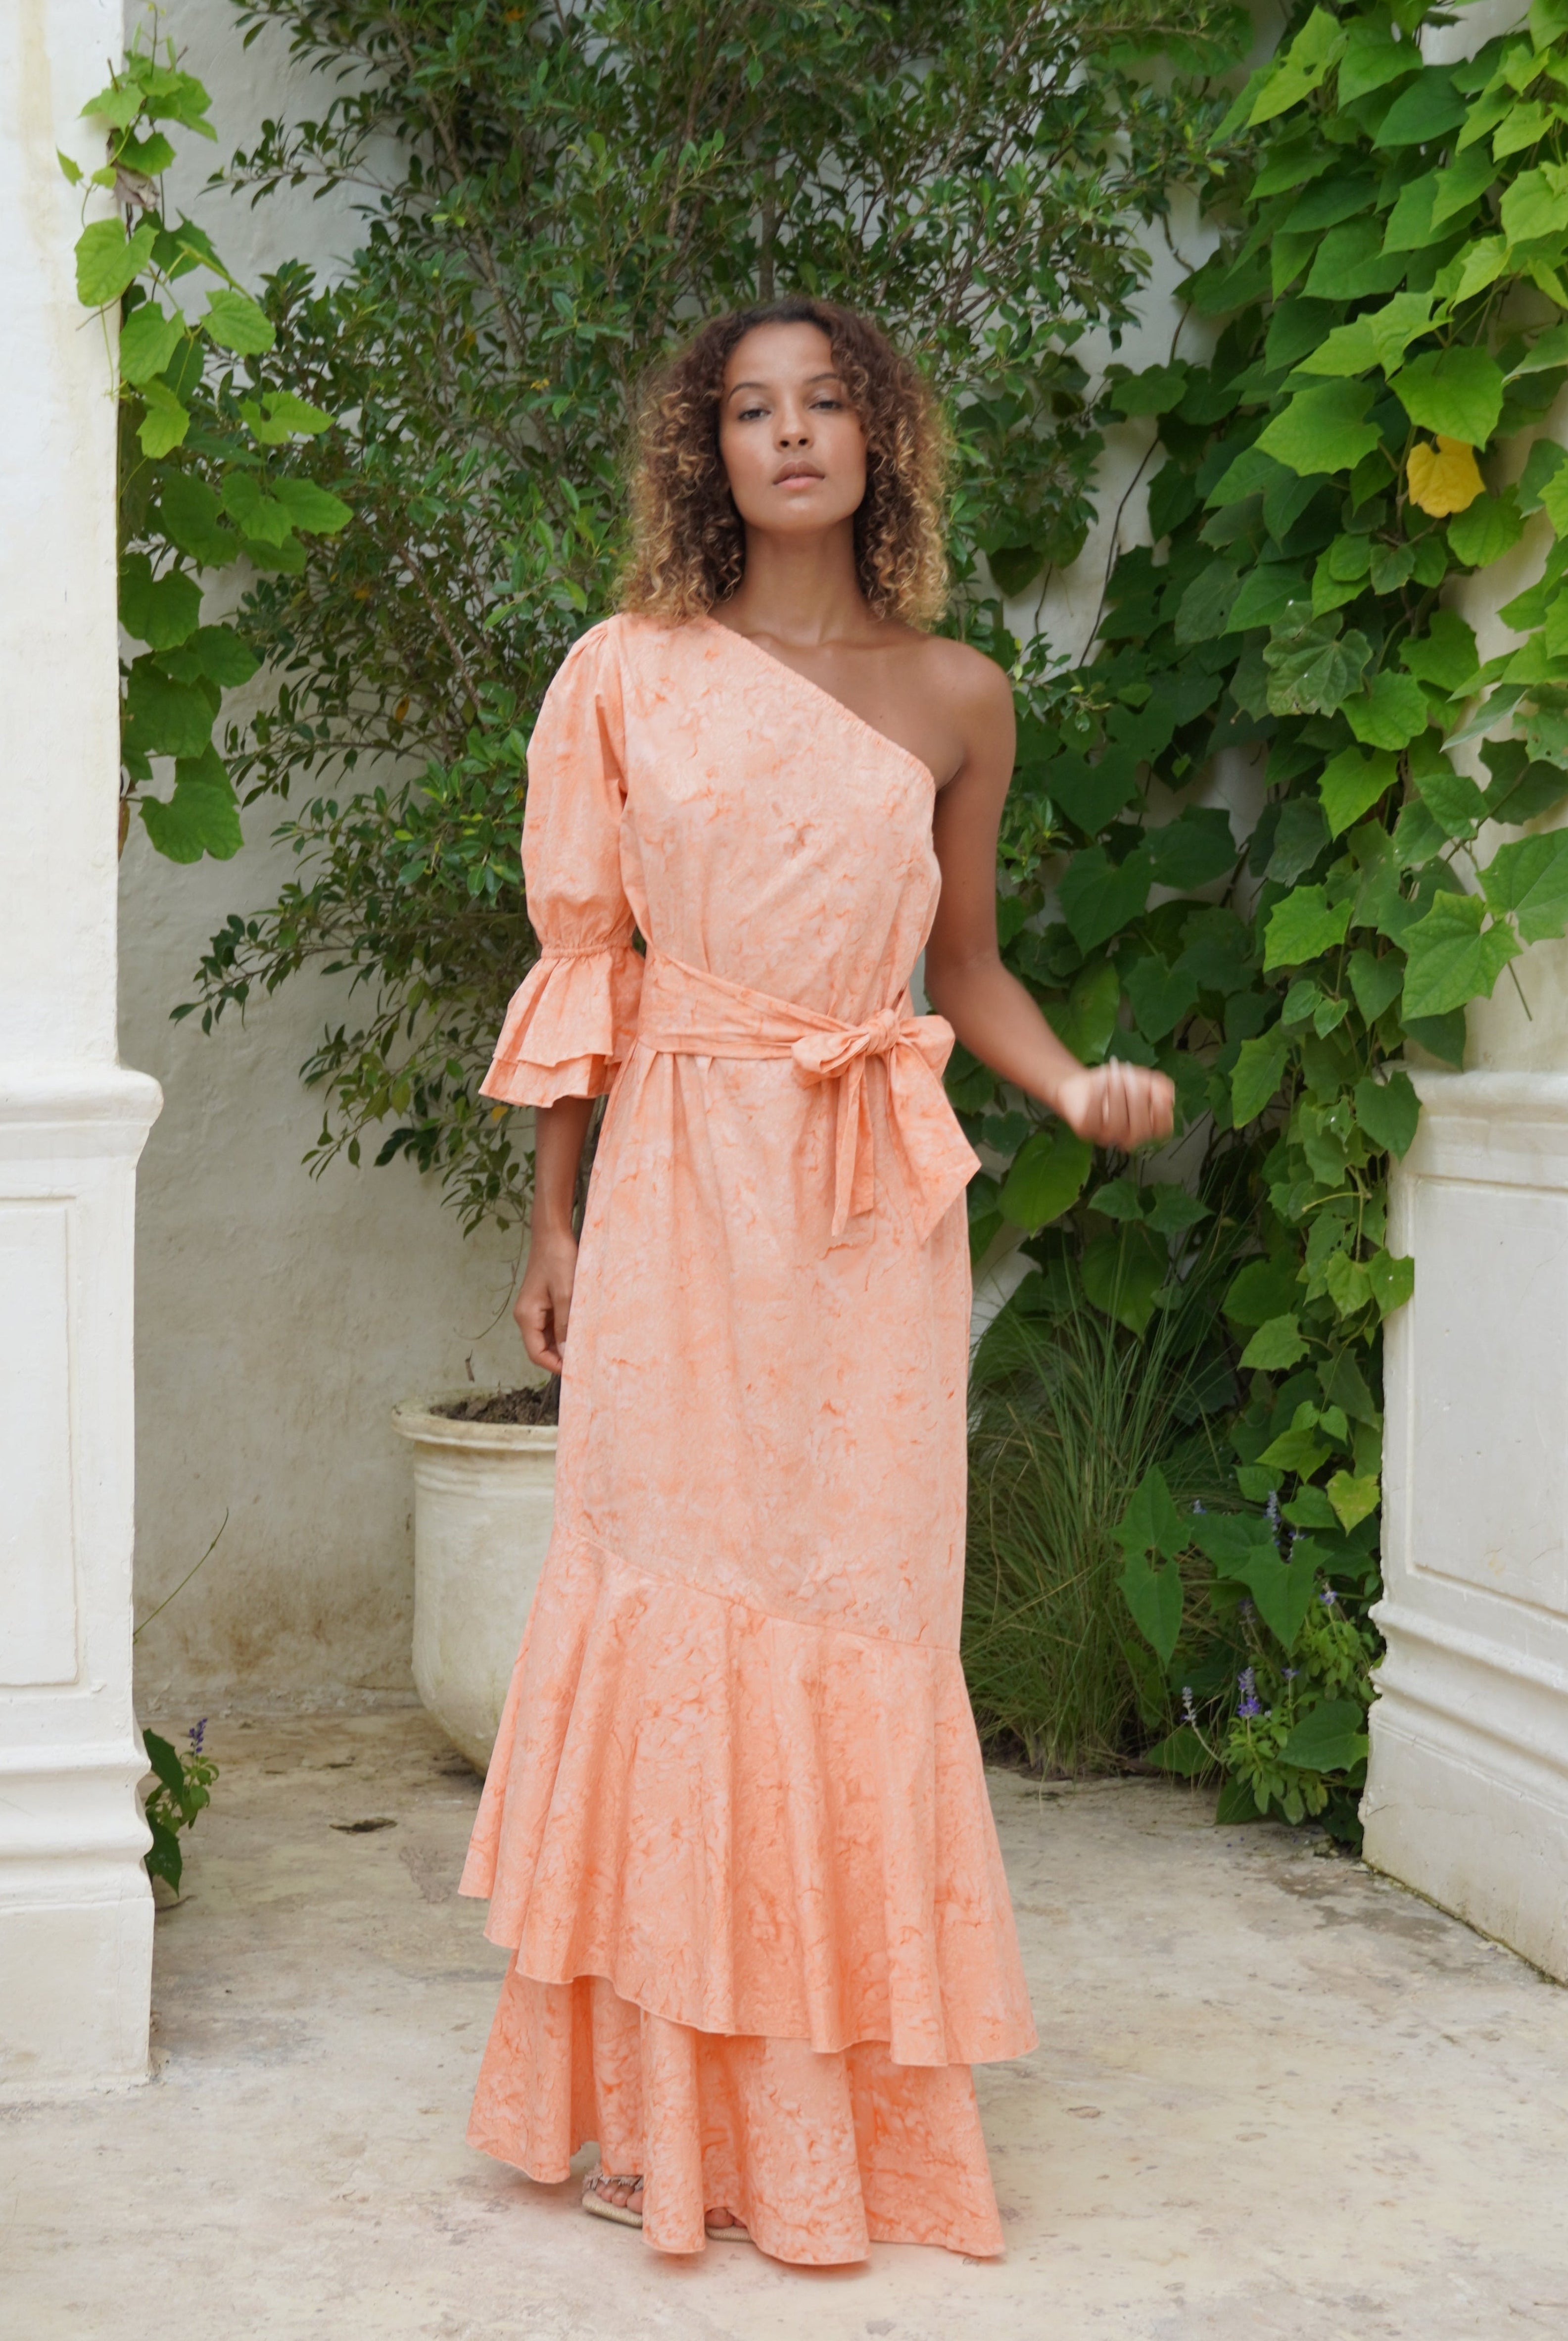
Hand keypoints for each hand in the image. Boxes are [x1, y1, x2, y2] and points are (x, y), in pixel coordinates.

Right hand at [515, 1226, 577, 1372]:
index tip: (576, 1372)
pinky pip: (554, 1325)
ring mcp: (535, 1310)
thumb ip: (565, 1324)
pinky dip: (566, 1332)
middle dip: (561, 1358)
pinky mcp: (544, 1303)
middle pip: (541, 1348)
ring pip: (549, 1338)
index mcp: (526, 1316)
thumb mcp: (565, 1293)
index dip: (555, 1366)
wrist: (552, 1234)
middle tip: (585, 1364)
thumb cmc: (558, 1259)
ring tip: (587, 1350)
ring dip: (565, 1345)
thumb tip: (566, 1353)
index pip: (537, 1353)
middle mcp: (526, 1316)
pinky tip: (582, 1332)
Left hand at [1053, 1060, 1174, 1149]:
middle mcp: (1128, 1137)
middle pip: (1141, 1128)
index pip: (1163, 1130)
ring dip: (1117, 1095)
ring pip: (1117, 1124)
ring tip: (1114, 1077)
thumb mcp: (1141, 1079)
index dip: (1163, 1112)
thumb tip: (1169, 1096)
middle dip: (1138, 1099)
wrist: (1081, 1086)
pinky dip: (1097, 1096)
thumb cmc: (1115, 1084)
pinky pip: (1094, 1117)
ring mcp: (1106, 1137)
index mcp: (1145, 1127)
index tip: (1156, 1091)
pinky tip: (1100, 1082)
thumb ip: (1158, 1085)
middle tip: (1131, 1078)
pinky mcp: (1086, 1130)